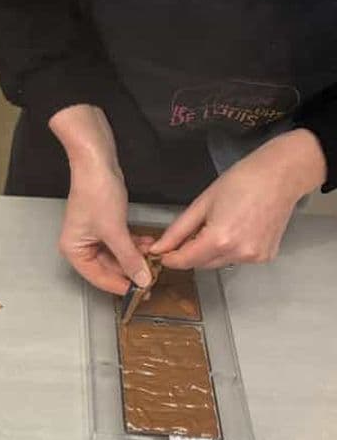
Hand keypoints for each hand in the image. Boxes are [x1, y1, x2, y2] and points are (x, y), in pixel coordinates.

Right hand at [50, 105, 151, 293]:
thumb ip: (129, 258)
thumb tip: (141, 279)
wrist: (96, 162)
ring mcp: (92, 236)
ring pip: (117, 256)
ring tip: (152, 259)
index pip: (99, 279)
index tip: (141, 291)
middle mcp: (80, 246)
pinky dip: (133, 245)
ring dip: (135, 257)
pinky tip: (147, 245)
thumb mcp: (115, 231)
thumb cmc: (94, 191)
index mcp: (74, 251)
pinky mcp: (104, 225)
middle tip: (152, 277)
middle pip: (108, 268)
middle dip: (130, 270)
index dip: (121, 286)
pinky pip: (120, 243)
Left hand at [150, 129, 326, 268]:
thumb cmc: (242, 181)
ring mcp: (254, 257)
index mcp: (219, 240)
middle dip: (191, 252)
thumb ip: (177, 231)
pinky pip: (236, 259)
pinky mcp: (265, 256)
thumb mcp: (202, 204)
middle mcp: (238, 254)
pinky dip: (230, 250)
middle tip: (194, 230)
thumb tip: (159, 248)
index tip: (161, 252)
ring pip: (218, 263)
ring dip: (211, 251)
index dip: (170, 258)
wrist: (281, 175)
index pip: (185, 261)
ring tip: (221, 224)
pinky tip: (237, 229)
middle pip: (200, 264)